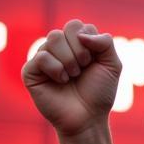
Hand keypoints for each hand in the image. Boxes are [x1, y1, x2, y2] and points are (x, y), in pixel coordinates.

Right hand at [22, 19, 120, 143]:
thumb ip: (105, 43)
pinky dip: (56, 70)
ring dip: (70, 61)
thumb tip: (81, 33)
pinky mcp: (31, 70)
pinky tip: (60, 81)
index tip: (92, 63)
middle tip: (82, 71)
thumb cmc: (99, 93)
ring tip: (71, 77)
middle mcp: (57, 48)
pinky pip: (42, 56)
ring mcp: (43, 57)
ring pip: (53, 39)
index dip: (90, 44)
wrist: (87, 118)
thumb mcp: (113, 66)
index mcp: (75, 43)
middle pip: (66, 29)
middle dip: (81, 52)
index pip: (78, 26)